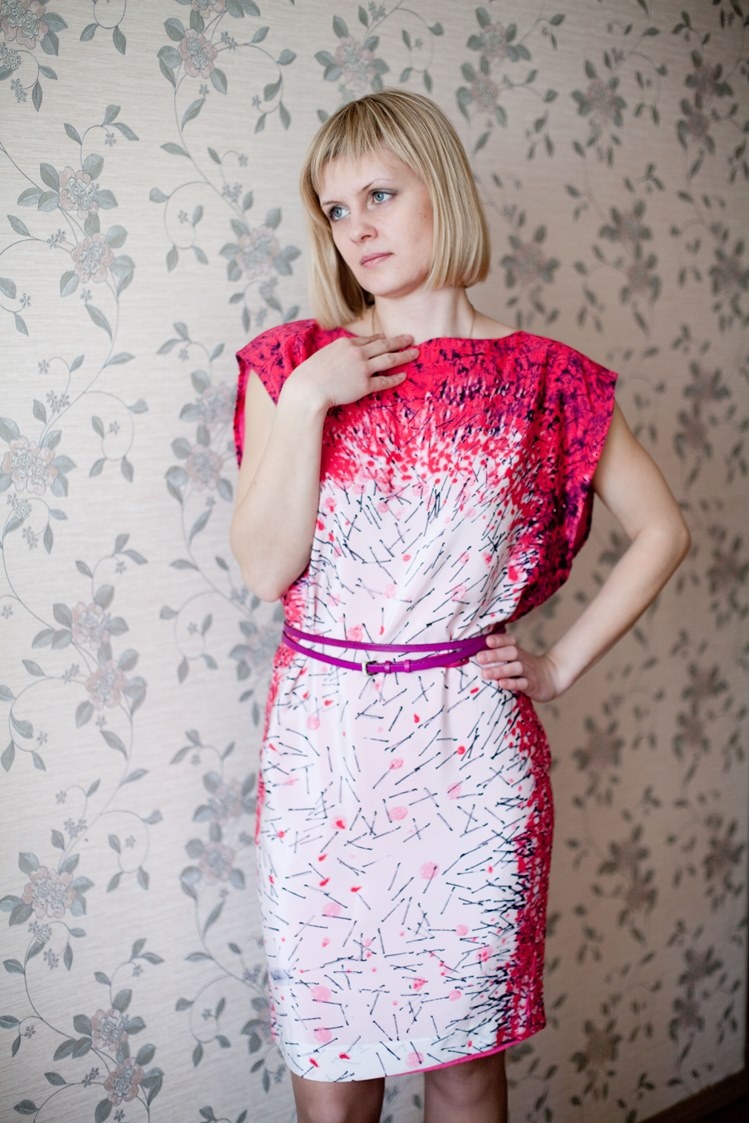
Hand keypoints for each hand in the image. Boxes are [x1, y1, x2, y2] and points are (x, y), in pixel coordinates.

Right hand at [285, 333, 417, 410]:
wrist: (308, 388)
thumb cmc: (311, 374)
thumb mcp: (324, 355)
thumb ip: (338, 352)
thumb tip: (344, 353)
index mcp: (346, 344)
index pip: (368, 339)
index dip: (381, 338)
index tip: (388, 338)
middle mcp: (357, 353)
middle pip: (383, 345)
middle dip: (399, 341)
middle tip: (410, 338)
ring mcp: (362, 368)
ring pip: (389, 359)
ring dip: (404, 355)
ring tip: (415, 353)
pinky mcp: (364, 385)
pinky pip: (384, 380)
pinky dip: (395, 378)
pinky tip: (404, 376)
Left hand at [474, 633, 563, 702]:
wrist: (552, 677)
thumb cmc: (525, 668)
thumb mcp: (514, 659)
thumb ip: (498, 655)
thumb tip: (473, 654)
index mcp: (517, 651)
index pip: (509, 641)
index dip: (499, 640)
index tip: (487, 641)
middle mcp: (522, 659)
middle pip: (511, 652)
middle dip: (495, 654)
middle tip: (479, 657)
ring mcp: (529, 671)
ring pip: (516, 667)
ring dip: (500, 670)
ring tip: (485, 673)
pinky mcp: (533, 685)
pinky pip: (523, 683)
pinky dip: (512, 683)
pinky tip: (501, 684)